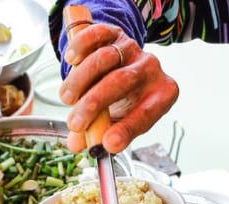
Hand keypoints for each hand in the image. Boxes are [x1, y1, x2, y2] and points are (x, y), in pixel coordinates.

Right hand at [58, 22, 177, 154]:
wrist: (121, 69)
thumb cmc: (122, 102)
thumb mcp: (116, 122)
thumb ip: (96, 134)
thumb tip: (76, 144)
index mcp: (162, 95)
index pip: (146, 114)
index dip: (126, 130)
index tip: (107, 144)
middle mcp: (151, 69)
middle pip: (121, 81)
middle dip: (94, 103)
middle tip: (75, 124)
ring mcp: (132, 49)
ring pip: (105, 58)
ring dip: (80, 80)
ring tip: (66, 99)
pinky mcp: (114, 33)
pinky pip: (97, 35)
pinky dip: (81, 46)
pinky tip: (71, 61)